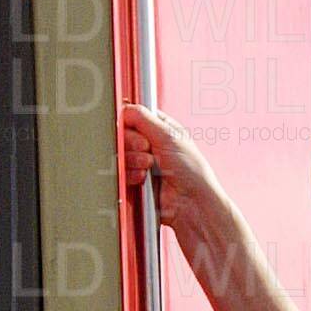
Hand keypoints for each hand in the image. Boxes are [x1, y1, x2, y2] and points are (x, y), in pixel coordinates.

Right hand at [121, 101, 224, 246]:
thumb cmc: (191, 171)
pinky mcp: (135, 182)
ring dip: (133, 159)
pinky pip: (121, 173)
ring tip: (148, 166)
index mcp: (159, 129)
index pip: (133, 117)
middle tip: (147, 149)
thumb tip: (125, 107)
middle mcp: (149, 145)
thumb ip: (144, 118)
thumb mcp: (169, 136)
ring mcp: (141, 164)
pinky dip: (130, 174)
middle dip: (132, 142)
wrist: (191, 203)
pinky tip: (143, 178)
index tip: (138, 130)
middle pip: (123, 135)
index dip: (130, 122)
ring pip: (120, 154)